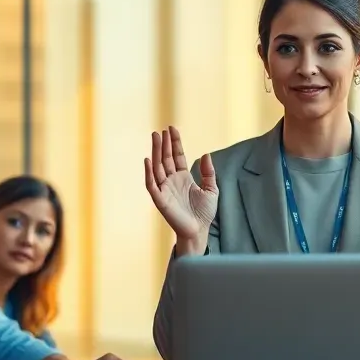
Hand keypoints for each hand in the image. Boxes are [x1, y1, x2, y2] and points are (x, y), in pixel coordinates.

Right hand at [144, 126, 217, 253]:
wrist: (199, 231)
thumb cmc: (204, 213)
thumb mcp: (211, 189)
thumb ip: (209, 172)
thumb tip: (206, 154)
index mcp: (183, 177)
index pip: (177, 156)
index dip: (175, 143)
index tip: (172, 129)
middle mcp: (172, 181)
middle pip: (165, 159)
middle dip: (163, 144)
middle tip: (160, 130)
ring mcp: (165, 189)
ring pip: (157, 167)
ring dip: (155, 152)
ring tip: (155, 138)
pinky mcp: (160, 199)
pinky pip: (151, 184)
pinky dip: (149, 173)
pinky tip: (148, 160)